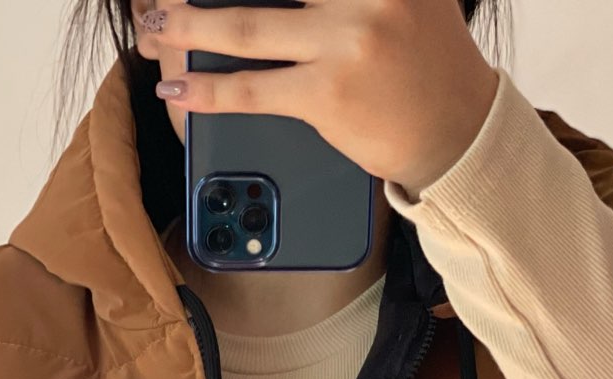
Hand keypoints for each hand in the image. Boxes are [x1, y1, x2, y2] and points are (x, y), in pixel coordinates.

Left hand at [135, 0, 499, 199]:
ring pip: (245, 27)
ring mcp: (347, 41)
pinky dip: (208, 91)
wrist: (459, 131)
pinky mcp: (329, 94)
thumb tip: (274, 2)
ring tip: (154, 29)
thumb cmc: (425, 61)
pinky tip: (179, 89)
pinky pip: (253, 90)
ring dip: (187, 28)